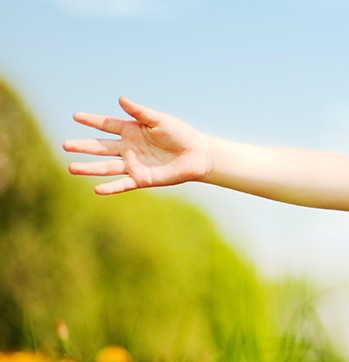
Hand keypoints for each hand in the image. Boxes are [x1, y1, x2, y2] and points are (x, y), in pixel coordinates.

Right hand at [64, 97, 208, 194]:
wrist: (196, 154)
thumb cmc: (180, 134)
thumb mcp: (159, 120)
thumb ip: (140, 112)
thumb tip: (120, 99)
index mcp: (131, 130)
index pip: (107, 125)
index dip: (92, 121)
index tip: (76, 116)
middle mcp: (128, 148)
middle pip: (101, 147)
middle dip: (83, 146)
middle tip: (65, 145)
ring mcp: (133, 164)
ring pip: (106, 167)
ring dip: (89, 168)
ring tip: (71, 168)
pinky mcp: (142, 179)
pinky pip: (123, 184)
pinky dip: (111, 187)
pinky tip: (97, 190)